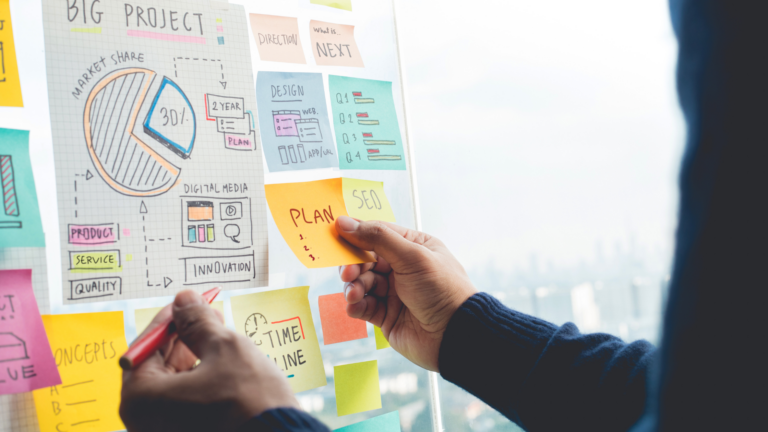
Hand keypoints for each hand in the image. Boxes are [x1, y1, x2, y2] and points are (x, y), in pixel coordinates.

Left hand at [120, 290, 298, 431]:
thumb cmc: (247, 400)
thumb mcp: (223, 348)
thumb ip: (197, 321)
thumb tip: (184, 300)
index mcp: (141, 399)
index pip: (145, 348)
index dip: (169, 320)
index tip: (186, 304)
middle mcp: (145, 421)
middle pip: (157, 368)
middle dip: (183, 339)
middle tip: (207, 317)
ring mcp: (166, 431)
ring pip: (174, 386)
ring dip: (195, 358)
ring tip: (220, 338)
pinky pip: (186, 404)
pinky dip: (201, 382)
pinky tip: (223, 366)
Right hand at [336, 216, 476, 371]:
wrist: (455, 335)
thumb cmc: (441, 289)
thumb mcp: (412, 256)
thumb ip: (377, 238)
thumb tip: (344, 222)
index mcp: (413, 247)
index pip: (378, 233)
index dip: (356, 233)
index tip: (335, 234)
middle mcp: (402, 268)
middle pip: (365, 259)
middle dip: (353, 265)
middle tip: (348, 272)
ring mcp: (394, 292)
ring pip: (361, 283)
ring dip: (354, 286)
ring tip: (355, 294)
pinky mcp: (386, 316)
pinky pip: (363, 306)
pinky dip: (355, 305)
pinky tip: (355, 306)